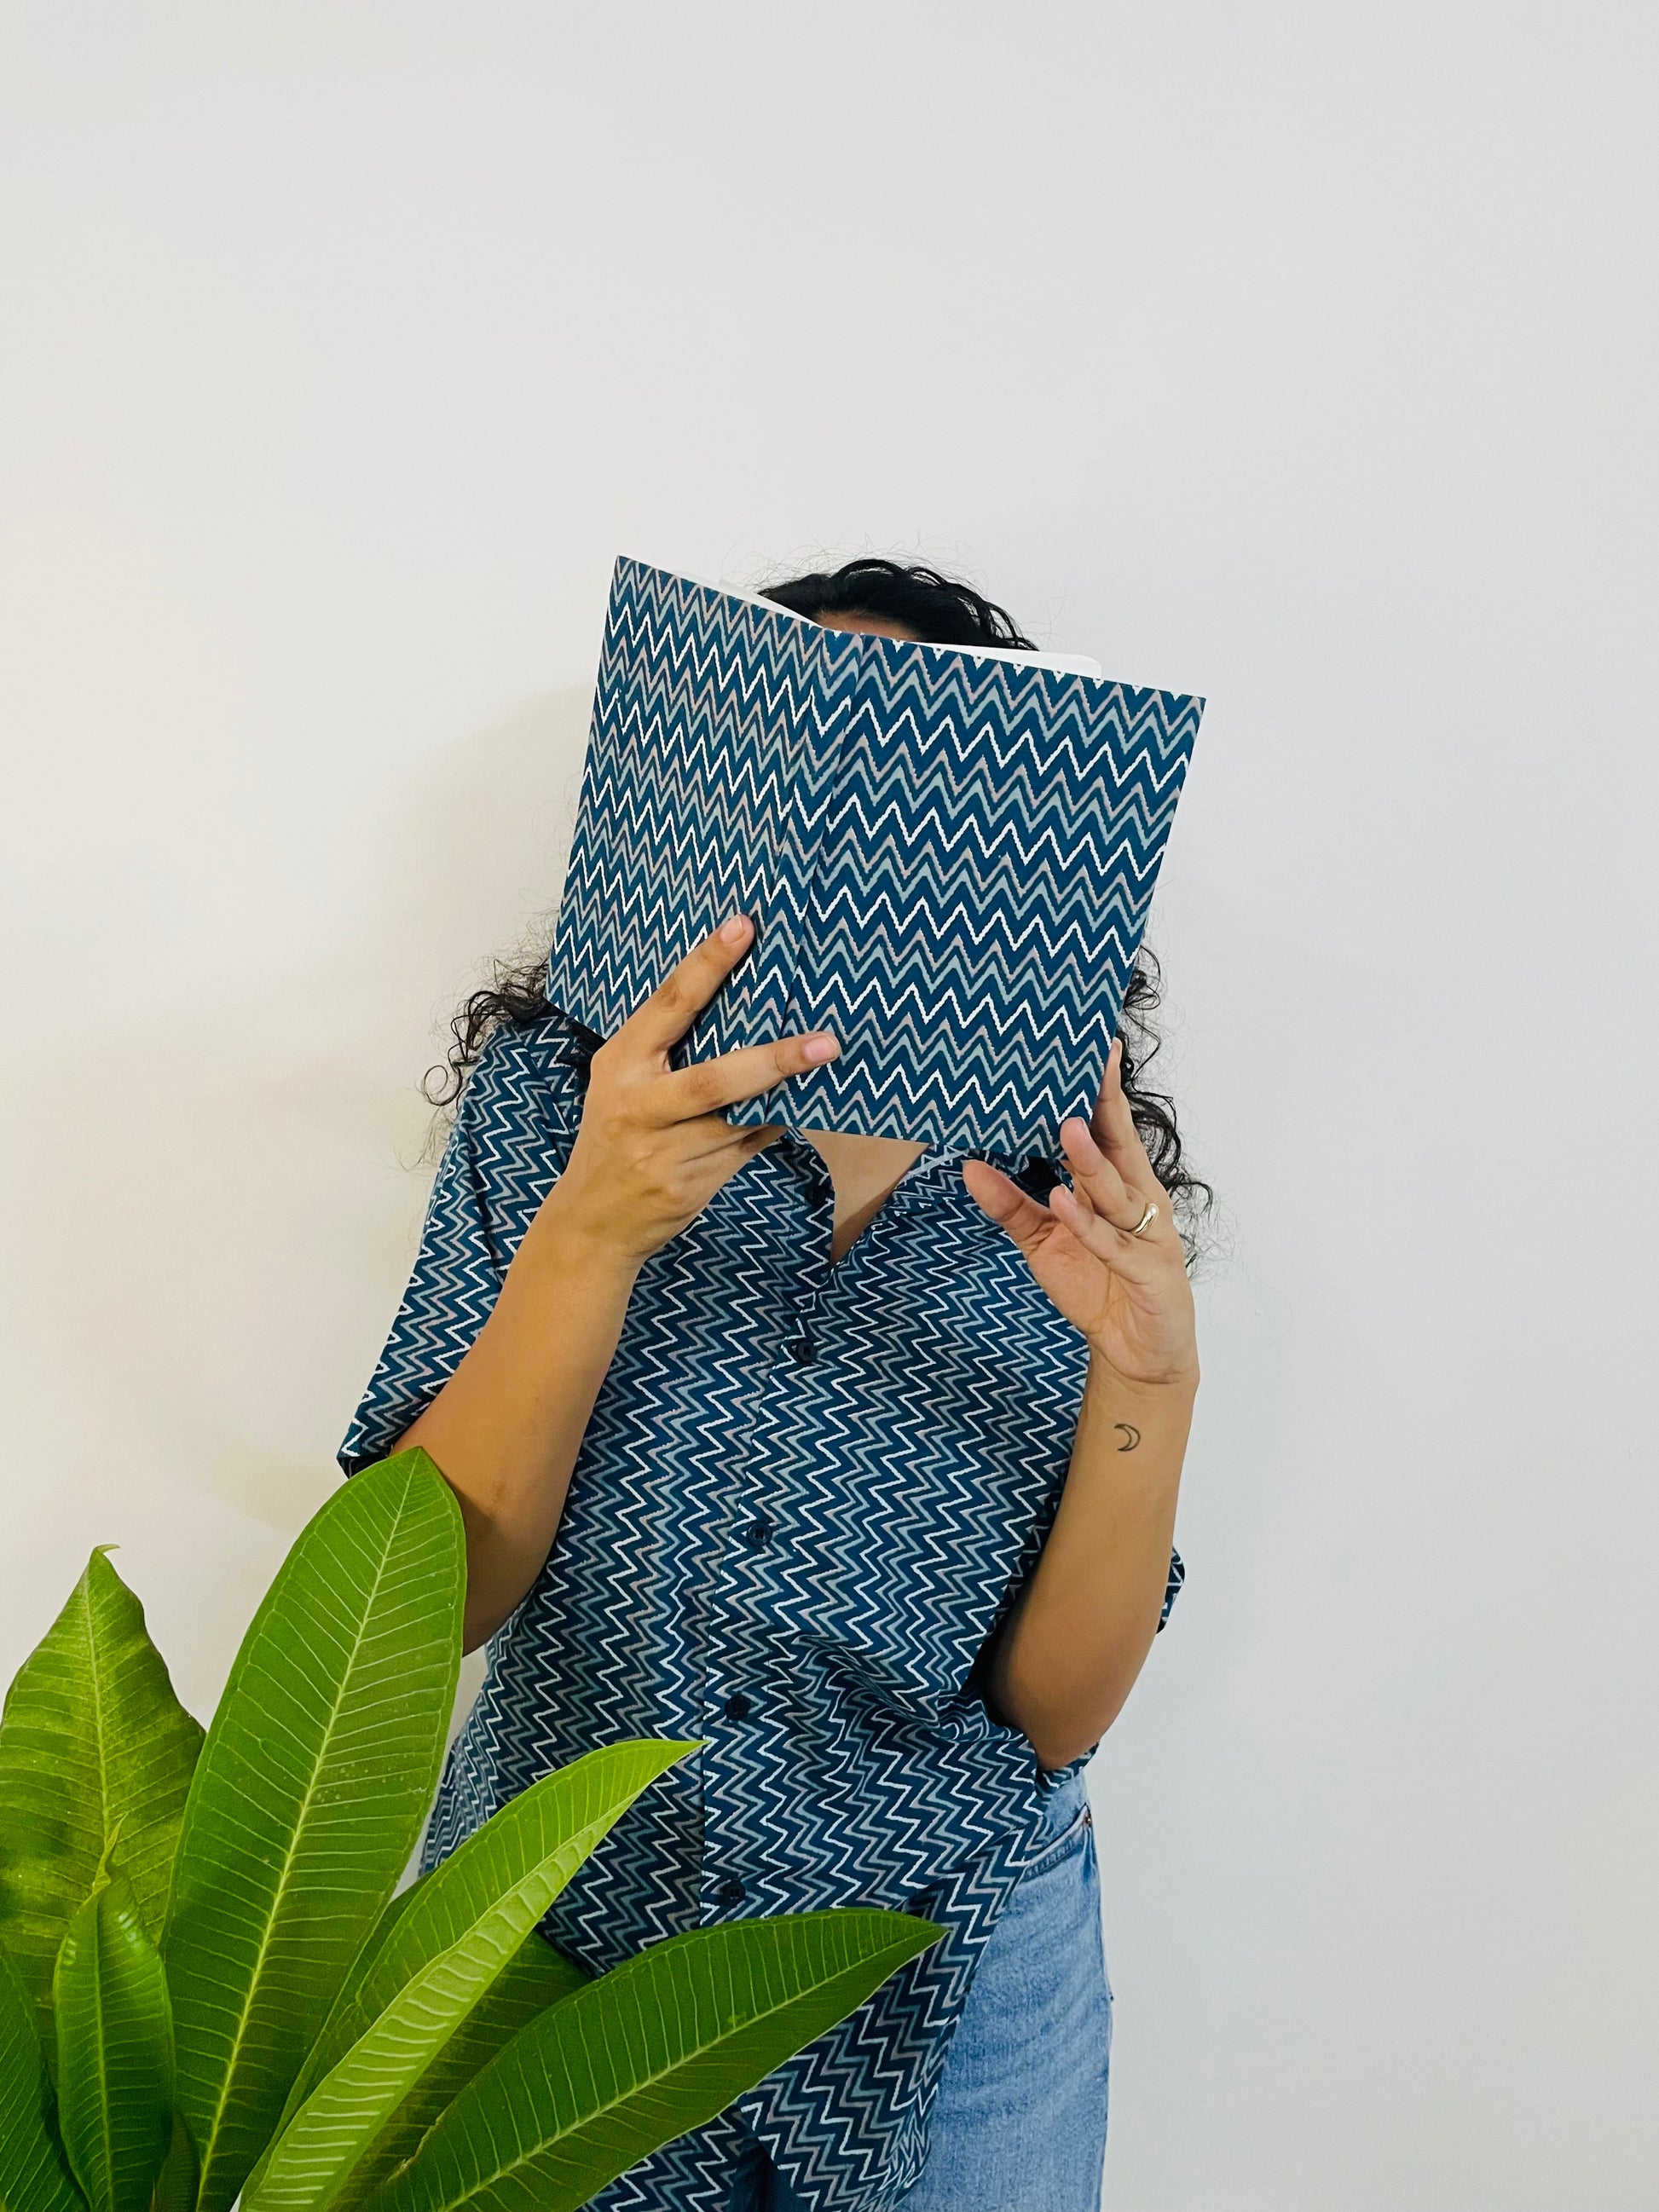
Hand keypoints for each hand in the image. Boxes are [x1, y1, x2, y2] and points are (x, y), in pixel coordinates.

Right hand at [550, 915, 839, 1264]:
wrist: (593, 1221)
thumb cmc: (615, 1135)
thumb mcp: (620, 1082)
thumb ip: (665, 1050)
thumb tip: (744, 1005)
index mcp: (620, 1065)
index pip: (668, 1006)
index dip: (706, 964)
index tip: (744, 926)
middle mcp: (639, 1107)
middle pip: (714, 1080)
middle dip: (772, 1060)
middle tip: (824, 1041)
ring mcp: (666, 1152)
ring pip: (741, 1117)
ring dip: (785, 1091)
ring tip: (826, 1058)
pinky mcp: (691, 1185)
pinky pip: (749, 1145)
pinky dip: (776, 1122)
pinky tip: (804, 1102)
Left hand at [961, 1038, 1197, 1389]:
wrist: (1137, 1354)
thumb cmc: (1098, 1286)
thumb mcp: (1043, 1242)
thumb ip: (1011, 1205)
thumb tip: (968, 1166)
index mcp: (1116, 1186)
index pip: (1108, 1129)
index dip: (1100, 1090)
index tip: (1090, 1046)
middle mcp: (1136, 1201)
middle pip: (1119, 1146)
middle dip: (1103, 1105)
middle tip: (1085, 1064)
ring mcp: (1146, 1236)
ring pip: (1116, 1190)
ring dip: (1091, 1159)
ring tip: (1068, 1127)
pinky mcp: (1147, 1273)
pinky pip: (1111, 1244)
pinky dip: (1087, 1223)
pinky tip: (1063, 1201)